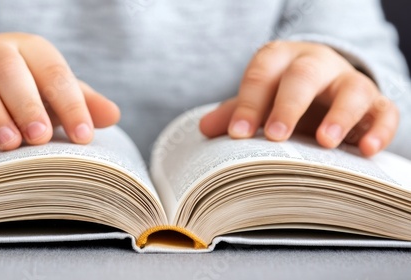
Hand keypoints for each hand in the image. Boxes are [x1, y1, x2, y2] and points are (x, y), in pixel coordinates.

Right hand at [0, 33, 119, 150]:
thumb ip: (84, 102)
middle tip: (39, 137)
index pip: (55, 75)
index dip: (70, 106)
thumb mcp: (60, 91)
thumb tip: (113, 115)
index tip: (82, 136)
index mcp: (34, 51)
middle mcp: (0, 53)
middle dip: (27, 104)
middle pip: (11, 72)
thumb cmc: (34, 86)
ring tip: (9, 144)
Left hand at [200, 41, 398, 155]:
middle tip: (277, 135)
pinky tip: (366, 150)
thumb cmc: (284, 93)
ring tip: (325, 142)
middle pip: (304, 76)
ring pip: (351, 90)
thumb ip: (235, 112)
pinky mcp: (375, 102)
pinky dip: (379, 130)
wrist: (324, 81)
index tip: (238, 134)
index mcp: (282, 60)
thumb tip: (204, 129)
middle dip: (289, 105)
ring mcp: (349, 82)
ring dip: (339, 116)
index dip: (250, 103)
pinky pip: (385, 112)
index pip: (262, 74)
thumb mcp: (259, 99)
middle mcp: (317, 65)